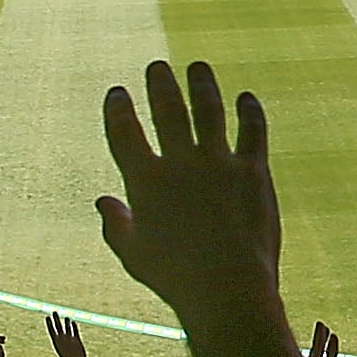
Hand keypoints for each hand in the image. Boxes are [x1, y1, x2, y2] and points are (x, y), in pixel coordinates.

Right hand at [96, 62, 288, 324]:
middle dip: (160, 84)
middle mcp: (180, 164)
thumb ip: (116, 225)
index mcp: (145, 182)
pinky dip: (249, 112)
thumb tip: (102, 201)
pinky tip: (247, 99)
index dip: (118, 109)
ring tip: (198, 67)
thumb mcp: (134, 256)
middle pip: (168, 110)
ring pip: (209, 110)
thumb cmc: (175, 279)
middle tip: (157, 66)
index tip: (118, 93)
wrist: (228, 289)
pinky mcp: (253, 171)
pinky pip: (252, 131)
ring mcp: (219, 164)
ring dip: (203, 85)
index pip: (125, 133)